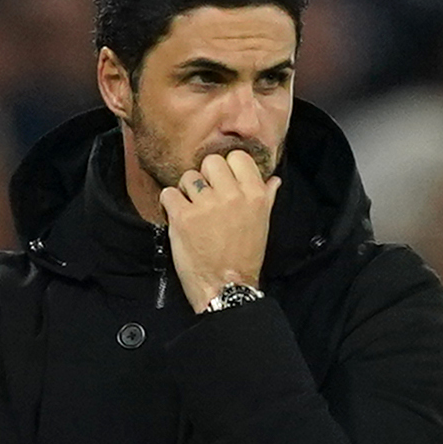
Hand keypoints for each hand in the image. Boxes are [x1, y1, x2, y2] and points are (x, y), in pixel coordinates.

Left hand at [160, 149, 278, 311]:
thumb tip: (273, 179)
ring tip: (192, 210)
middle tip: (205, 197)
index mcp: (255, 194)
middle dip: (205, 177)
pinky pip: (168, 193)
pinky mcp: (183, 217)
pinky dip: (169, 204)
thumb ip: (266, 197)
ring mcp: (206, 205)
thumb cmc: (244, 257)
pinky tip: (178, 216)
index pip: (237, 157)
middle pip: (211, 162)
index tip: (223, 182)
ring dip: (186, 191)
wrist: (226, 286)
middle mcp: (232, 195)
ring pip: (188, 176)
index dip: (227, 167)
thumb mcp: (262, 223)